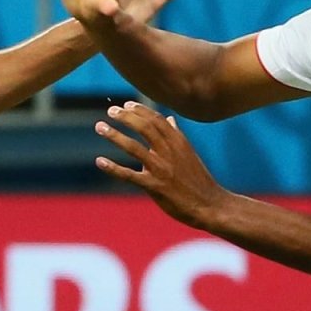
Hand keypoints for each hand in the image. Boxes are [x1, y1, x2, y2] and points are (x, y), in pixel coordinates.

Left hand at [94, 101, 224, 226]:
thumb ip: (177, 136)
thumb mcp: (189, 154)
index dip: (140, 110)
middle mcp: (170, 152)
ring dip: (115, 135)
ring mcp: (162, 169)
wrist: (210, 205)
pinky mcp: (155, 187)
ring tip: (99, 127)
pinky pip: (130, 175)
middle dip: (126, 117)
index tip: (126, 105)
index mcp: (178, 142)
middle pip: (144, 128)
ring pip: (134, 147)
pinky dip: (113, 168)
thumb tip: (170, 120)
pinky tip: (100, 161)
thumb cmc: (199, 181)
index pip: (157, 120)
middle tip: (111, 111)